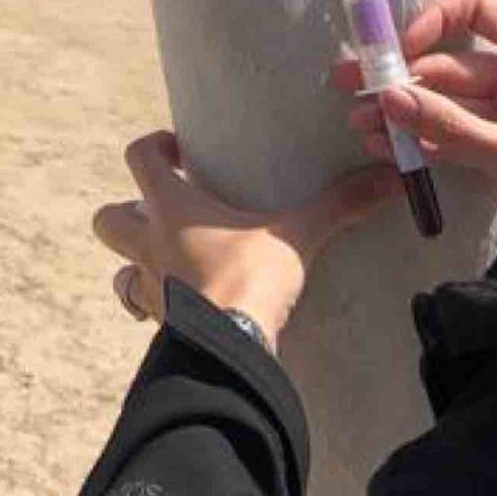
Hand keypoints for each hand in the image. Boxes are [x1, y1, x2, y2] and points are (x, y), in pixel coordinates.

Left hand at [91, 132, 395, 345]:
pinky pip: (147, 312)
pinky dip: (160, 307)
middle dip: (125, 211)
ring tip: (171, 263)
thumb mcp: (297, 233)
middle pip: (106, 218)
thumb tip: (390, 178)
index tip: (182, 151)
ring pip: (119, 272)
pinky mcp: (163, 326)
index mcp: (171, 208)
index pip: (139, 157)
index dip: (154, 147)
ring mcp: (152, 288)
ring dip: (136, 265)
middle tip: (164, 212)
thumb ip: (340, 203)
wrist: (228, 348)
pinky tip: (190, 307)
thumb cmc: (250, 278)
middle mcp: (150, 244)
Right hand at [335, 0, 496, 220]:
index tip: (401, 49)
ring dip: (405, 112)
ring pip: (447, 102)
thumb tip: (390, 98)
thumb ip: (449, 126)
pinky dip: (424, 138)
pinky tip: (387, 147)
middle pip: (452, 63)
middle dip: (402, 77)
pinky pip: (455, 132)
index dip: (437, 21)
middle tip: (349, 85)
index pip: (481, 11)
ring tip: (360, 126)